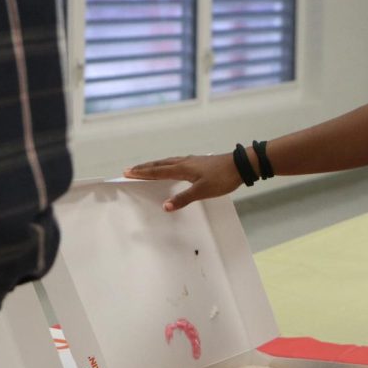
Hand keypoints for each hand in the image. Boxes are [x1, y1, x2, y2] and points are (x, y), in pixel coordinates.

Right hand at [123, 153, 241, 210]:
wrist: (240, 166)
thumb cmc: (222, 178)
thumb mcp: (202, 191)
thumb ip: (183, 199)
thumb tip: (165, 206)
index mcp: (182, 168)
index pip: (157, 171)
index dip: (142, 172)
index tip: (127, 172)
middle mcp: (185, 162)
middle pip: (160, 164)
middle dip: (145, 168)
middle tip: (130, 169)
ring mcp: (192, 161)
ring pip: (168, 162)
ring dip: (155, 165)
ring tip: (146, 168)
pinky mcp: (199, 163)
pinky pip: (177, 163)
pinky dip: (167, 165)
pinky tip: (172, 168)